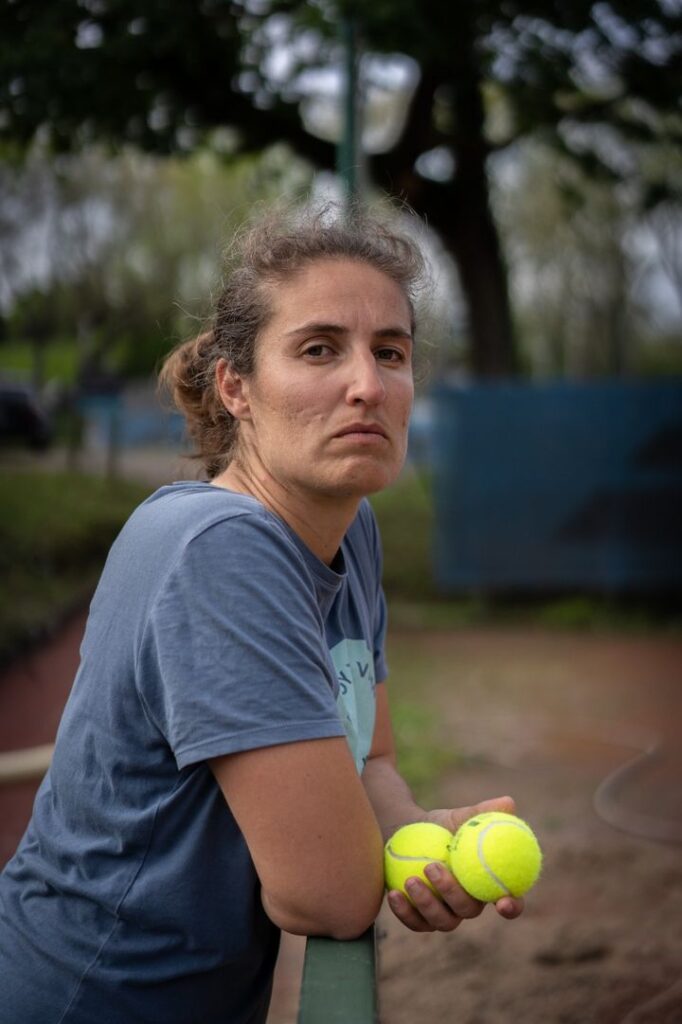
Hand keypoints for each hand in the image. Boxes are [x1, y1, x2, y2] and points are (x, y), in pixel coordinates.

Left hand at [385, 795, 524, 932]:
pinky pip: (415, 923)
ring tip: (411, 879)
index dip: (511, 906)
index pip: (509, 901)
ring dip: (427, 903)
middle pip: (469, 910)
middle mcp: (468, 905)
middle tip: (433, 868)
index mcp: (486, 884)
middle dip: (453, 893)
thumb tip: (509, 803)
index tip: (503, 902)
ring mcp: (444, 914)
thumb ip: (482, 813)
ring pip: (443, 921)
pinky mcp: (419, 919)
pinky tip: (394, 894)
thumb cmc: (439, 826)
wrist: (403, 833)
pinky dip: (404, 912)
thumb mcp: (458, 817)